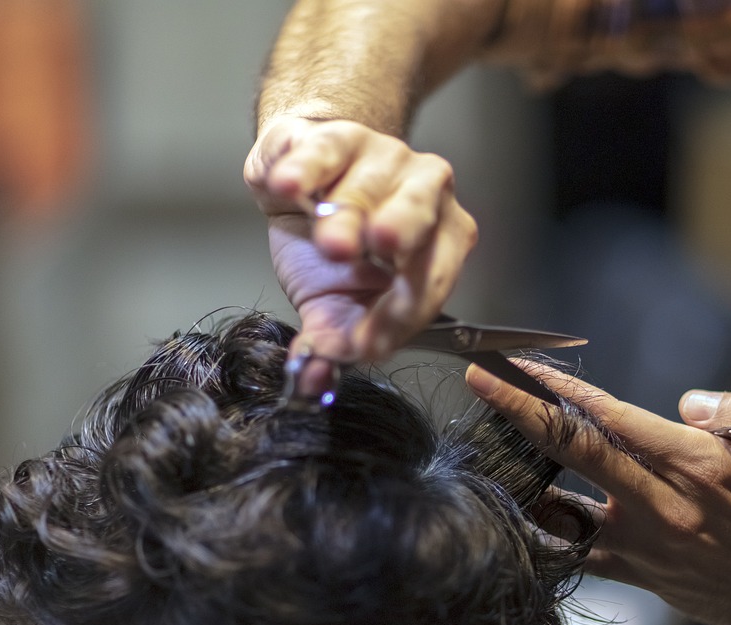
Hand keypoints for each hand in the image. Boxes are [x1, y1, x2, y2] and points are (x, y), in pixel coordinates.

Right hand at [244, 116, 477, 365]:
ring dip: (346, 214)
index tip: (369, 344)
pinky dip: (304, 169)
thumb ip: (332, 343)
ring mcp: (381, 155)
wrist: (301, 182)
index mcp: (441, 239)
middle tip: (378, 254)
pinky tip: (289, 187)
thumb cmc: (333, 250)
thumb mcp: (335, 306)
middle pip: (418, 212)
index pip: (431, 280)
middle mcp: (423, 190)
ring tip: (330, 242)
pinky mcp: (333, 136)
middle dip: (398, 234)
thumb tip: (314, 382)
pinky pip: (322, 150)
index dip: (400, 315)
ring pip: (368, 183)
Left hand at [466, 363, 730, 624]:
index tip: (518, 365)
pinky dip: (546, 529)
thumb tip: (686, 404)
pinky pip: (579, 554)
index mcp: (702, 466)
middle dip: (520, 411)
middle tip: (478, 379)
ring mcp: (648, 545)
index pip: (613, 418)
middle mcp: (665, 505)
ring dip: (523, 469)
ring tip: (486, 438)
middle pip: (575, 451)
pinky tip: (518, 504)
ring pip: (565, 505)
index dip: (560, 389)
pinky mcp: (642, 575)